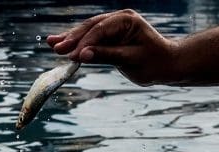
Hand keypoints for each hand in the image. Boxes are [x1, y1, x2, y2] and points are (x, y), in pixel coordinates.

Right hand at [46, 9, 177, 85]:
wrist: (167, 65)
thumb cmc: (154, 63)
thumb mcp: (131, 61)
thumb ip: (107, 56)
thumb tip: (83, 55)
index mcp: (127, 20)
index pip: (100, 30)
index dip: (84, 43)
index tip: (71, 56)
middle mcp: (119, 19)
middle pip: (91, 27)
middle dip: (72, 38)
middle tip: (54, 48)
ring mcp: (114, 26)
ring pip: (88, 31)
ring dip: (70, 39)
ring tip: (51, 44)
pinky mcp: (111, 36)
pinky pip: (92, 39)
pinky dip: (79, 44)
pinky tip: (63, 45)